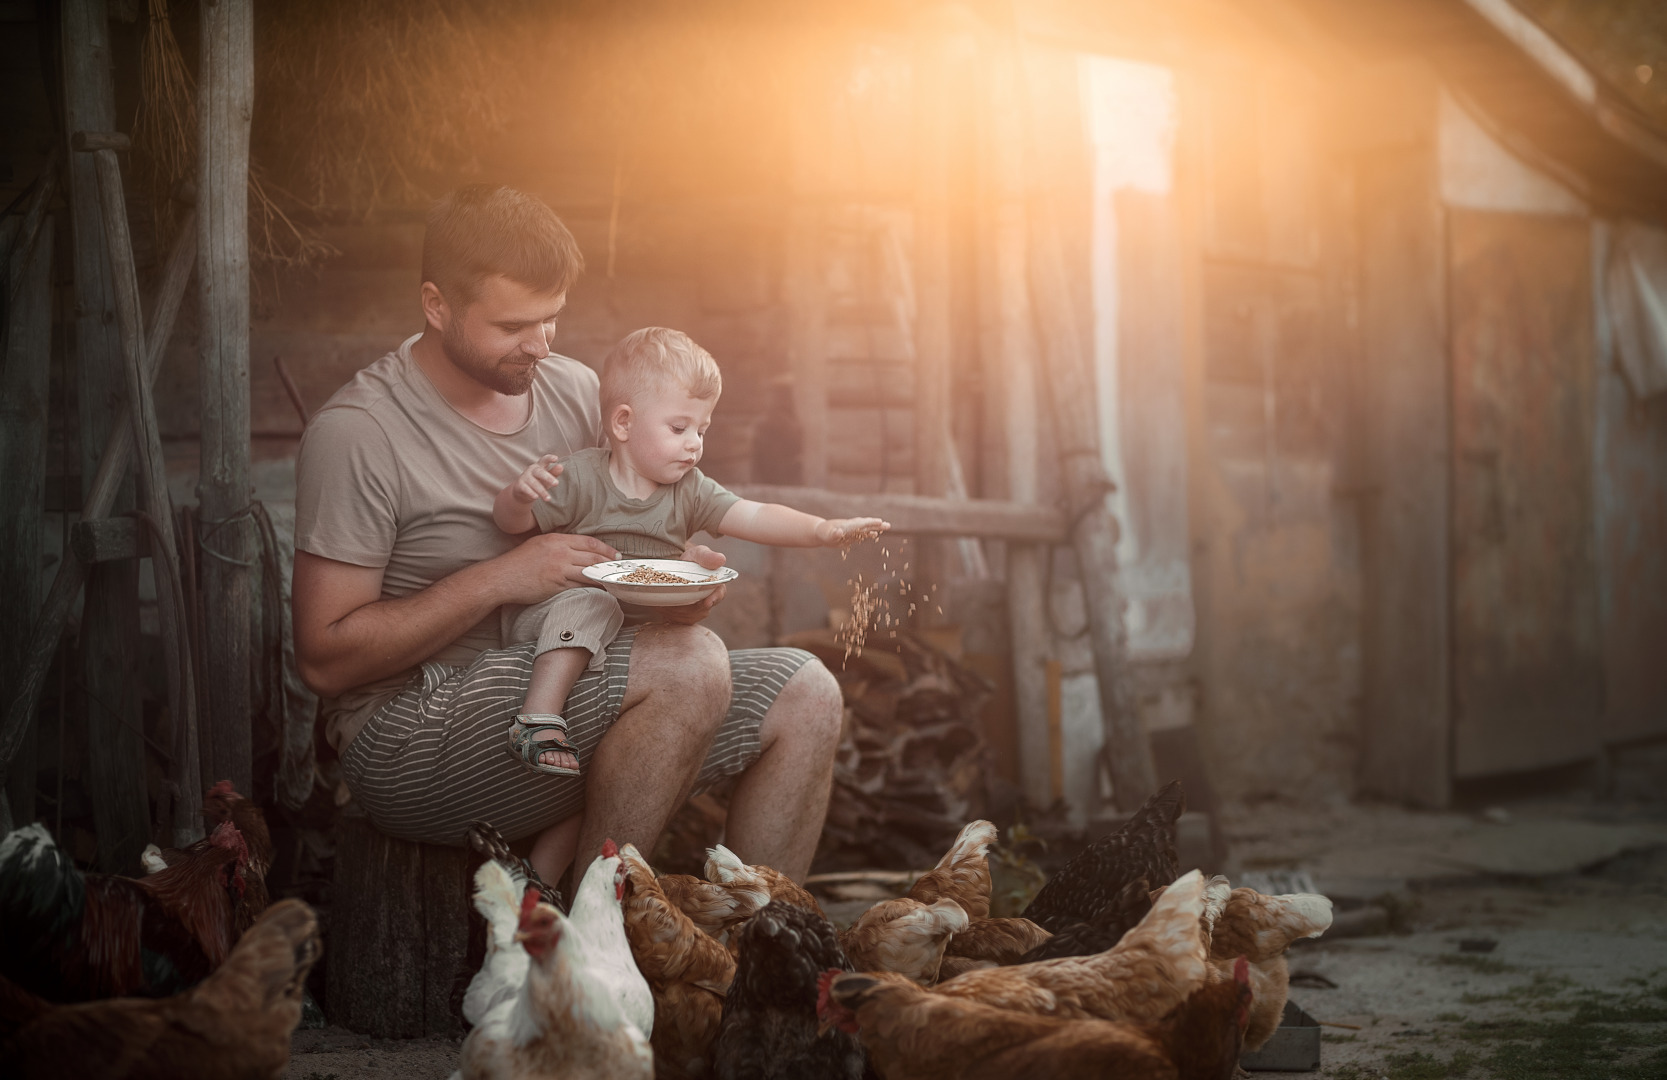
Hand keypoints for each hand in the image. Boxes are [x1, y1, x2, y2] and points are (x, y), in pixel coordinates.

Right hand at [494, 533, 618, 604]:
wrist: (502, 577)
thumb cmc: (518, 562)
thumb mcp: (539, 544)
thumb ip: (558, 545)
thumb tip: (575, 550)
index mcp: (557, 539)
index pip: (588, 542)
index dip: (605, 549)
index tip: (615, 554)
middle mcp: (560, 552)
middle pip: (593, 557)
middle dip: (610, 563)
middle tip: (621, 568)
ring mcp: (559, 569)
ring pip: (589, 572)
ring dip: (605, 576)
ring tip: (616, 579)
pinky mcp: (556, 585)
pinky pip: (580, 585)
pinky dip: (593, 587)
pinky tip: (601, 589)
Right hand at [512, 454, 563, 503]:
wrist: (522, 491)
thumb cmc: (538, 481)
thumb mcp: (547, 477)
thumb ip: (554, 472)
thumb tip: (561, 466)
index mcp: (539, 466)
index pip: (544, 460)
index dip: (549, 458)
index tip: (556, 458)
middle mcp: (531, 470)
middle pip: (539, 472)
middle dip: (548, 478)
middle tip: (556, 483)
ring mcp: (525, 477)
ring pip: (534, 483)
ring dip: (542, 491)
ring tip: (548, 498)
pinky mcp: (520, 485)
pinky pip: (526, 488)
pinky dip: (531, 493)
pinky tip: (536, 497)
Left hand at [657, 542, 727, 624]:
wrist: (675, 567)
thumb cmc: (690, 559)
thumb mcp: (698, 554)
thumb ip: (707, 556)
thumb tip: (721, 559)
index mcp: (716, 585)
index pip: (719, 594)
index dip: (714, 598)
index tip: (707, 602)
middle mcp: (709, 600)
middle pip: (702, 610)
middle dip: (689, 606)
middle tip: (674, 598)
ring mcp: (697, 610)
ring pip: (690, 616)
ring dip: (678, 610)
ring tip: (667, 598)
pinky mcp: (685, 616)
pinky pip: (679, 620)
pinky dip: (670, 613)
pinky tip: (663, 604)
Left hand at [815, 517, 889, 546]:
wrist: (820, 532)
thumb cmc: (823, 534)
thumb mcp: (828, 535)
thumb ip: (834, 534)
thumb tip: (839, 532)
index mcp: (848, 525)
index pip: (861, 523)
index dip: (870, 523)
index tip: (879, 521)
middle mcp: (852, 526)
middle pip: (866, 524)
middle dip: (877, 524)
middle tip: (888, 525)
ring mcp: (852, 530)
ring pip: (866, 528)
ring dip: (876, 527)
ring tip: (887, 526)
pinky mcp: (851, 535)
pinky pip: (862, 534)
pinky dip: (869, 533)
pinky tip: (875, 534)